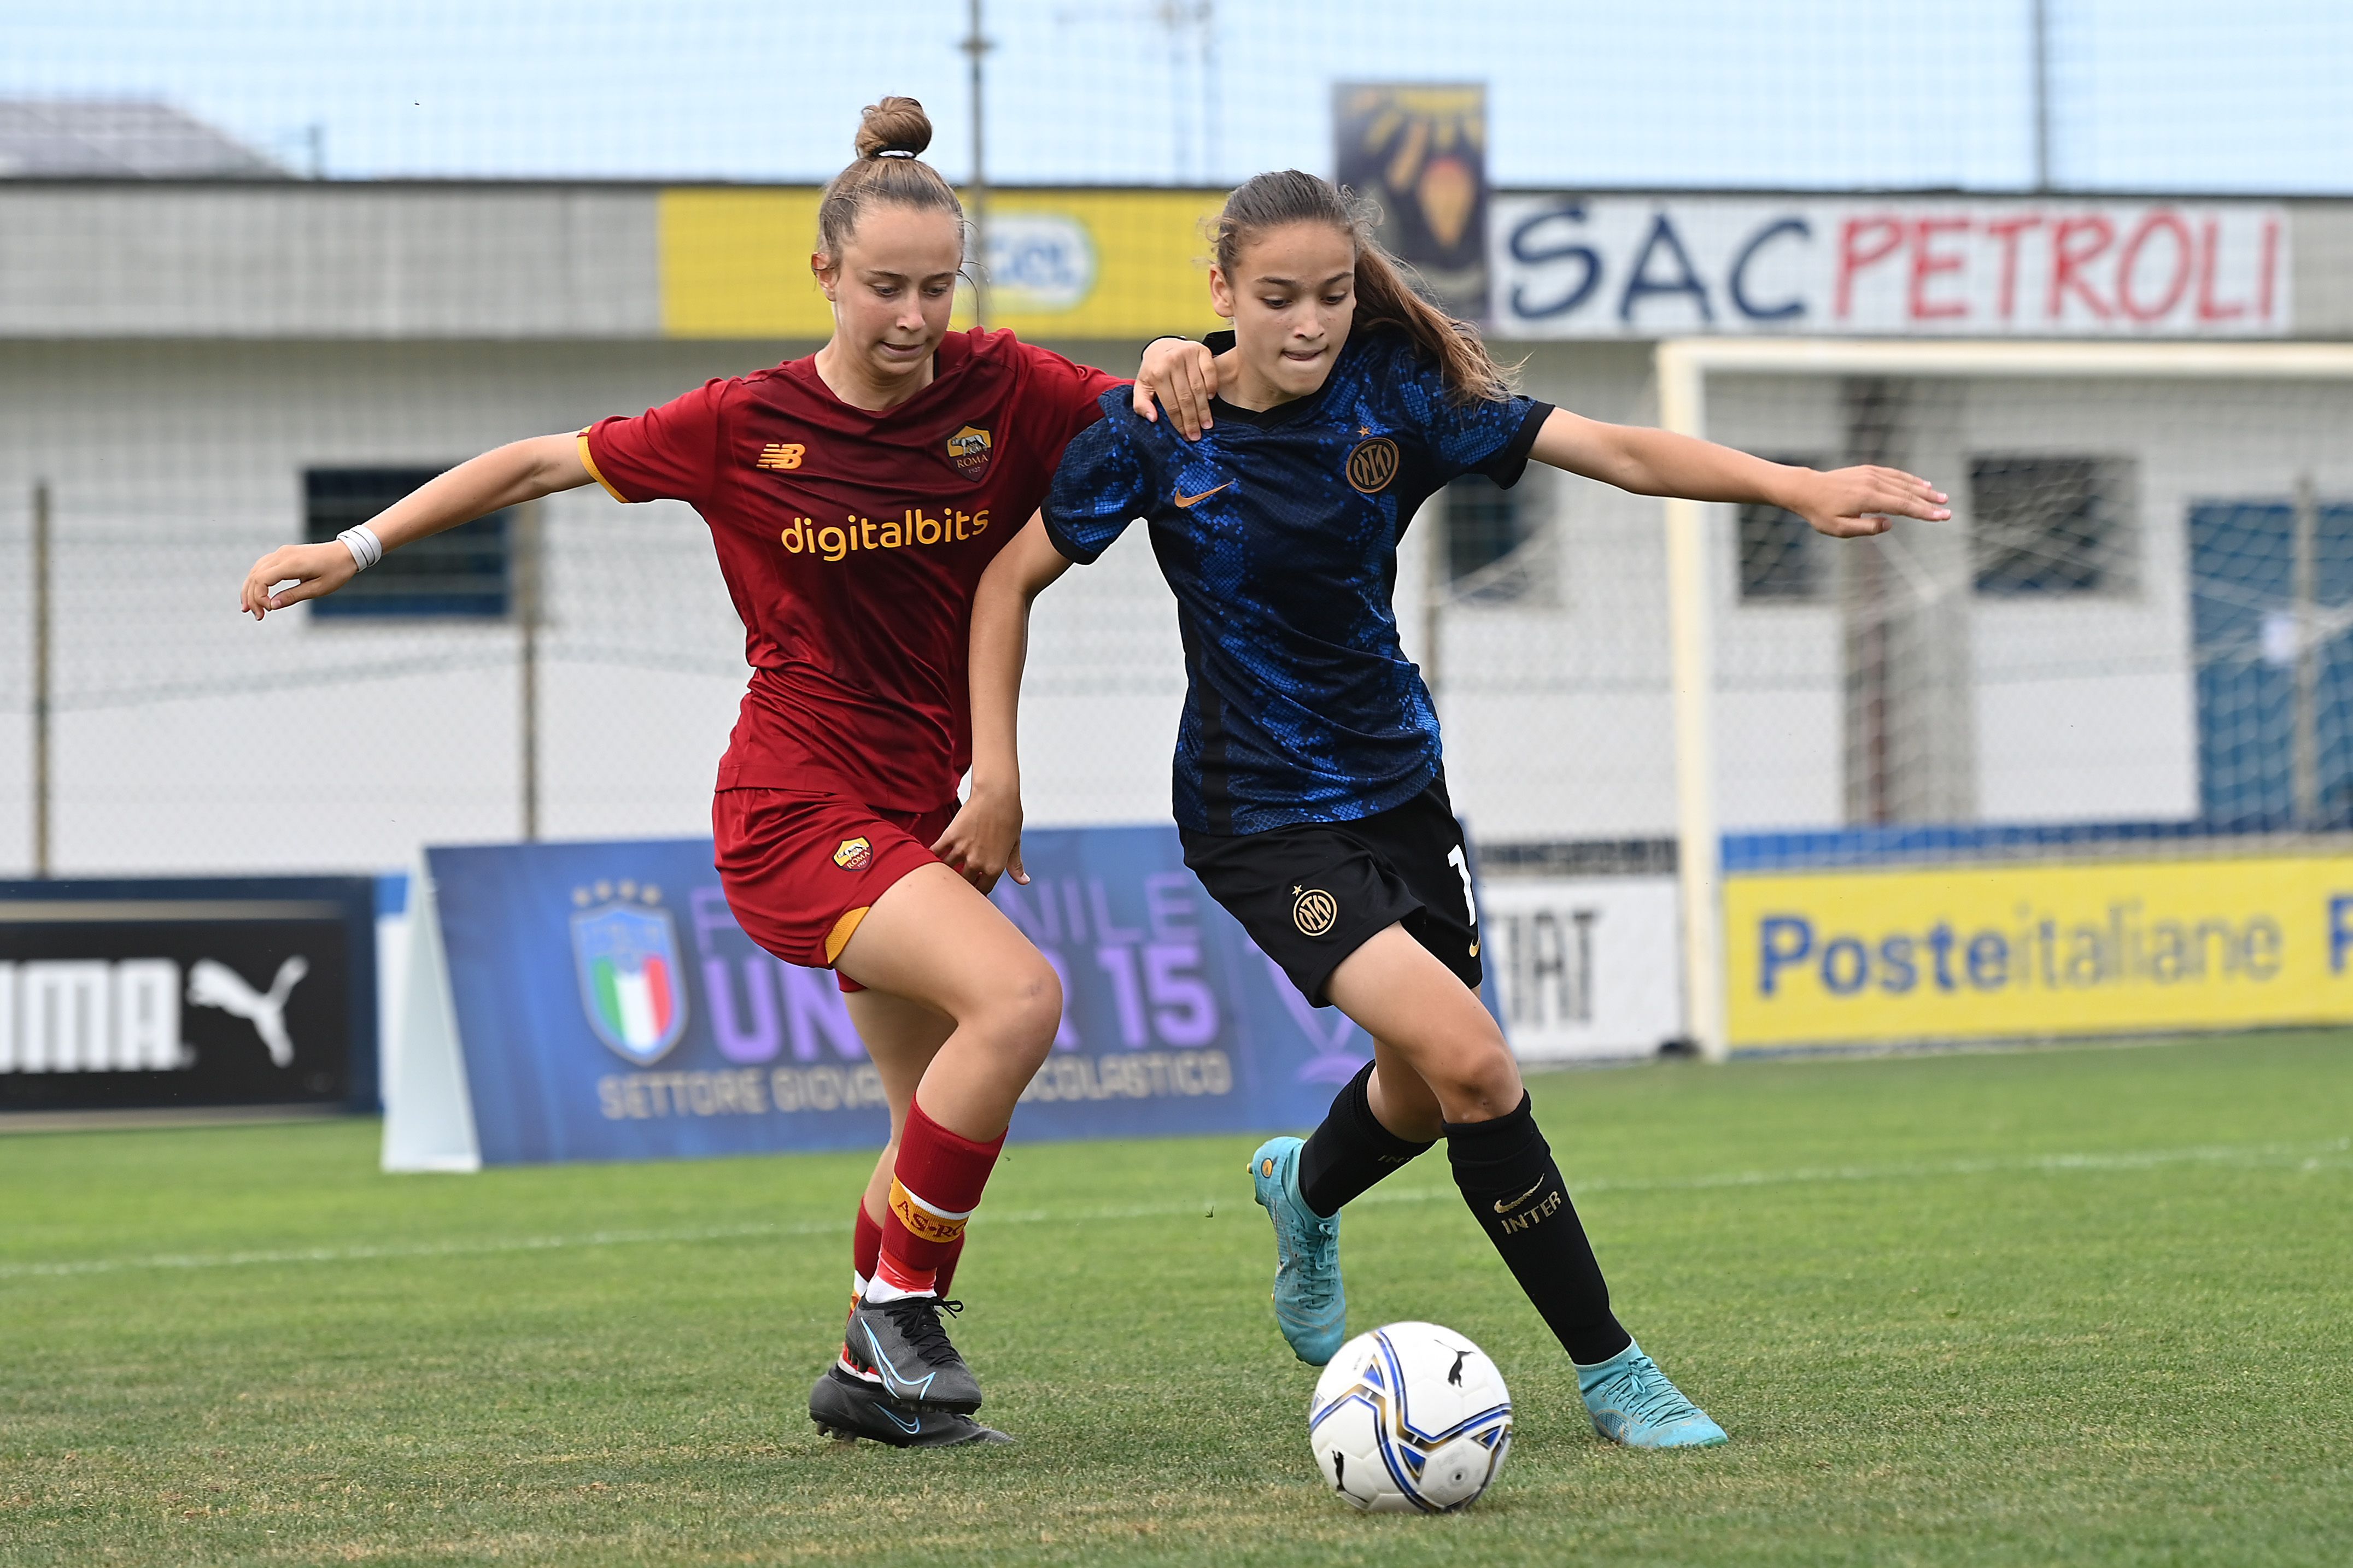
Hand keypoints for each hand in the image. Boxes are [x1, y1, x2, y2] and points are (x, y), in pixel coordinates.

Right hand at [240, 541, 357, 618]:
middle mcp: (282, 555)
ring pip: (256, 570)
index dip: (258, 597)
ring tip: (250, 608)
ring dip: (250, 589)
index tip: (269, 610)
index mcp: (291, 564)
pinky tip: (257, 593)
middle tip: (257, 616)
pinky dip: (257, 580)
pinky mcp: (283, 553)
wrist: (346, 552)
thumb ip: (293, 596)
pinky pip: (263, 566)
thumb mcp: (318, 588)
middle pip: (255, 576)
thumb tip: (272, 606)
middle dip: (251, 597)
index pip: (261, 579)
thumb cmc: (336, 571)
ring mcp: (282, 552)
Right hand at [929, 784, 1026, 895]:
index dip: (978, 890)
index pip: (982, 890)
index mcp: (994, 868)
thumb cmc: (1010, 818)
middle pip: (963, 883)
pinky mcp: (950, 837)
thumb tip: (1023, 881)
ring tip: (943, 870)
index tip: (975, 887)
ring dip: (945, 871)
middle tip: (959, 879)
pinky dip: (932, 856)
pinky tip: (931, 857)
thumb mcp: (1015, 844)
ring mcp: (962, 850)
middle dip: (961, 883)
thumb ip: (1015, 865)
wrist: (997, 795)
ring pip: (947, 870)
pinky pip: (936, 853)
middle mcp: (977, 863)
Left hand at [1132, 336, 1216, 439]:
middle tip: (1197, 435)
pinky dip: (1212, 387)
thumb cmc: (1153, 369)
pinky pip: (1210, 373)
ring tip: (1206, 424)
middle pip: (1186, 398)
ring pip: (1199, 388)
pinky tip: (1210, 399)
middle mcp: (1172, 362)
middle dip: (1192, 420)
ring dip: (1204, 409)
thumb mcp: (1142, 385)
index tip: (1185, 435)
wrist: (1162, 345)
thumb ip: (1141, 403)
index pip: (1171, 404)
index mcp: (1156, 373)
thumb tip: (1151, 418)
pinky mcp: (1201, 350)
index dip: (1179, 422)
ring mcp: (1188, 354)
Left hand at [1790, 466, 1950, 538]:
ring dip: (1923, 489)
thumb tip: (1890, 524)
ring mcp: (1871, 474)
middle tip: (1948, 509)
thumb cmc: (1820, 513)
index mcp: (1868, 499)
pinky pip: (1894, 474)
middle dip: (1929, 502)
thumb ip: (1867, 528)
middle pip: (1908, 494)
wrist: (1805, 489)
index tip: (1942, 516)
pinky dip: (1909, 479)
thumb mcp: (1840, 529)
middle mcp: (1873, 483)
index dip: (1925, 512)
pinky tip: (1921, 483)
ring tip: (1940, 496)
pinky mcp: (1868, 470)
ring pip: (1904, 482)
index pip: (1904, 507)